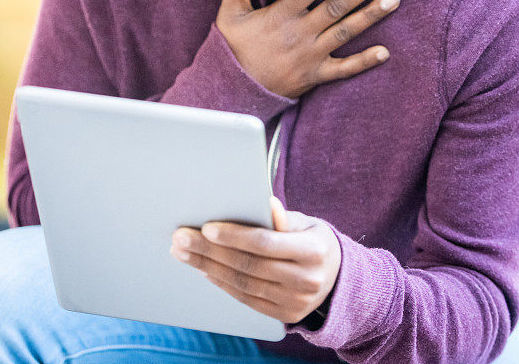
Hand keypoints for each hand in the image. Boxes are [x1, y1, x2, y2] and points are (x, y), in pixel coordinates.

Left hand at [170, 196, 340, 324]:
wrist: (337, 278)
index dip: (234, 236)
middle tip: (181, 239)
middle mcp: (306, 280)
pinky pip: (247, 299)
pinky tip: (205, 270)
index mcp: (313, 251)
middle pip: (248, 265)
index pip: (265, 243)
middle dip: (209, 251)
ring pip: (243, 285)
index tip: (206, 227)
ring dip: (208, 268)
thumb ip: (283, 217)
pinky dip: (222, 284)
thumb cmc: (313, 241)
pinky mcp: (285, 316)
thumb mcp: (307, 223)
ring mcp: (295, 302)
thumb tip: (266, 202)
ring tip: (184, 253)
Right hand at [215, 0, 399, 98]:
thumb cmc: (233, 47)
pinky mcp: (315, 75)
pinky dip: (363, 62)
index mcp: (282, 15)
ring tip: (394, 0)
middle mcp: (301, 32)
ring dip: (371, 16)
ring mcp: (311, 55)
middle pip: (338, 7)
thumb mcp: (230, 11)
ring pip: (345, 32)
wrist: (233, 89)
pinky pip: (343, 69)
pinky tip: (385, 52)